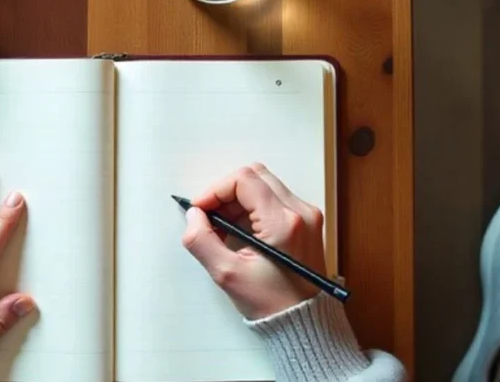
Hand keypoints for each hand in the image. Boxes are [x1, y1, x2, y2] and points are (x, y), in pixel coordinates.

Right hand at [181, 163, 326, 319]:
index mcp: (283, 223)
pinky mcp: (305, 222)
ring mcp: (306, 216)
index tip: (200, 208)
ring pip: (264, 185)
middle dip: (226, 192)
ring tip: (223, 227)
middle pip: (255, 176)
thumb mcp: (228, 274)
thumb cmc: (274, 304)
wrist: (305, 322)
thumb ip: (202, 240)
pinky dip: (251, 208)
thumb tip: (193, 217)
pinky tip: (239, 230)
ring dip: (238, 200)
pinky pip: (274, 199)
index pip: (244, 180)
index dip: (215, 190)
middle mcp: (300, 213)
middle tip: (210, 216)